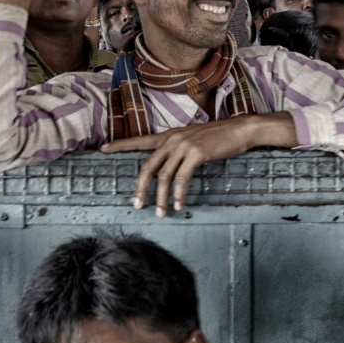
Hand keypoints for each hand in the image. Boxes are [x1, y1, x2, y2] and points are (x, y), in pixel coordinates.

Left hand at [100, 113, 295, 216]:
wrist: (240, 130)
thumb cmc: (219, 137)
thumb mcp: (194, 140)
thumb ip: (179, 150)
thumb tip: (171, 168)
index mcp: (169, 136)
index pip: (139, 140)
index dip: (120, 145)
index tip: (103, 149)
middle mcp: (172, 139)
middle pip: (148, 166)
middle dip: (141, 188)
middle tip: (138, 205)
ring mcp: (183, 145)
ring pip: (164, 176)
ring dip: (162, 198)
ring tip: (162, 212)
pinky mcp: (195, 154)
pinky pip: (182, 179)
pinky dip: (180, 195)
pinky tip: (180, 205)